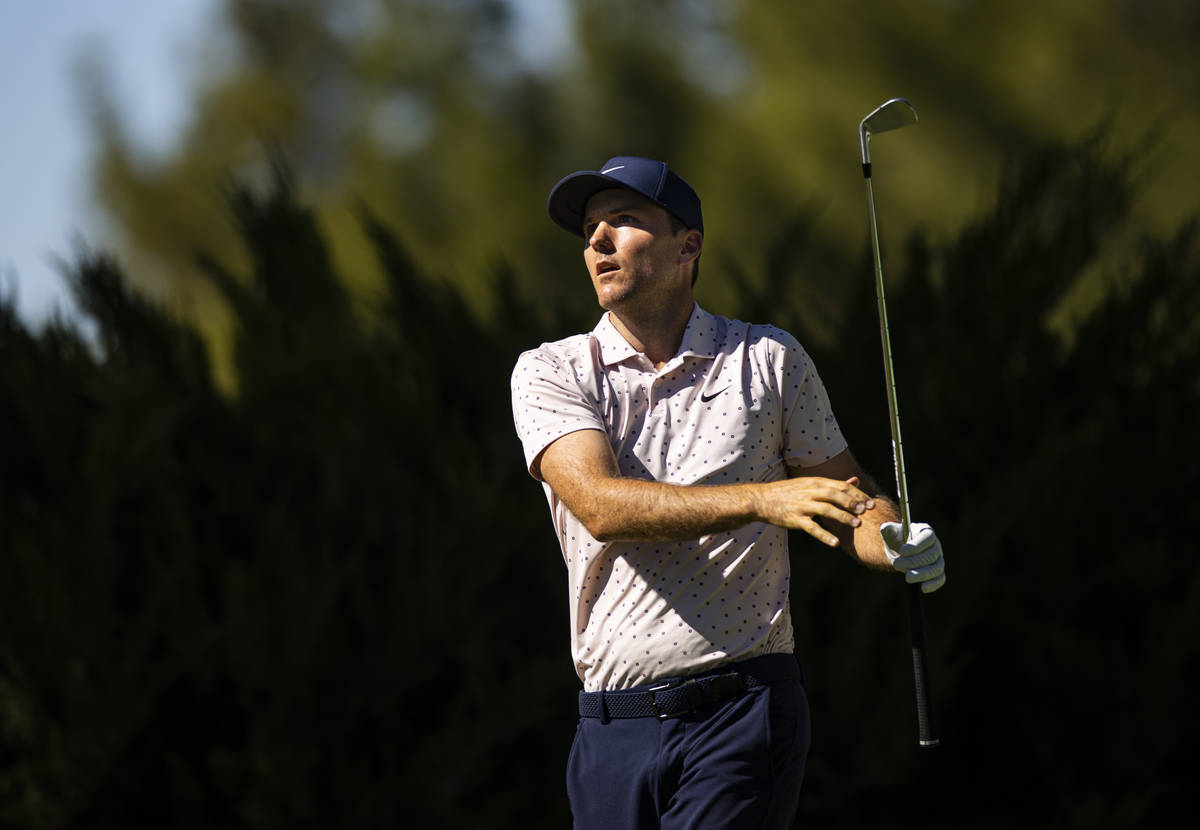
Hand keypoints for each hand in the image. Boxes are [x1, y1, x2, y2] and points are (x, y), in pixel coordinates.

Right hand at [758, 475, 874, 546]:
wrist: (761, 499)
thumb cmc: (788, 492)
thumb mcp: (810, 484)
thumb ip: (833, 484)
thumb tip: (855, 481)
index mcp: (815, 482)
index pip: (840, 486)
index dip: (857, 494)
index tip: (871, 503)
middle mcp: (810, 492)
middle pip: (835, 495)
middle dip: (853, 503)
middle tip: (867, 512)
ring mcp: (802, 506)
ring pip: (826, 510)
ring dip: (843, 517)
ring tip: (857, 524)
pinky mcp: (795, 519)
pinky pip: (812, 528)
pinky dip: (824, 536)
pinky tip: (835, 543)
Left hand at [880, 522, 945, 592]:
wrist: (899, 552)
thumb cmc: (897, 540)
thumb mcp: (891, 533)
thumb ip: (889, 530)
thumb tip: (885, 528)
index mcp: (926, 532)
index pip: (927, 537)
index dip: (916, 545)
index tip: (902, 551)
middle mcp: (936, 545)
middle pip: (931, 555)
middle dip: (914, 561)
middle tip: (896, 565)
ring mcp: (939, 559)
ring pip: (936, 568)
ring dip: (922, 574)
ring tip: (907, 578)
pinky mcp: (938, 573)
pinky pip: (939, 579)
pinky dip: (932, 585)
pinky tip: (922, 589)